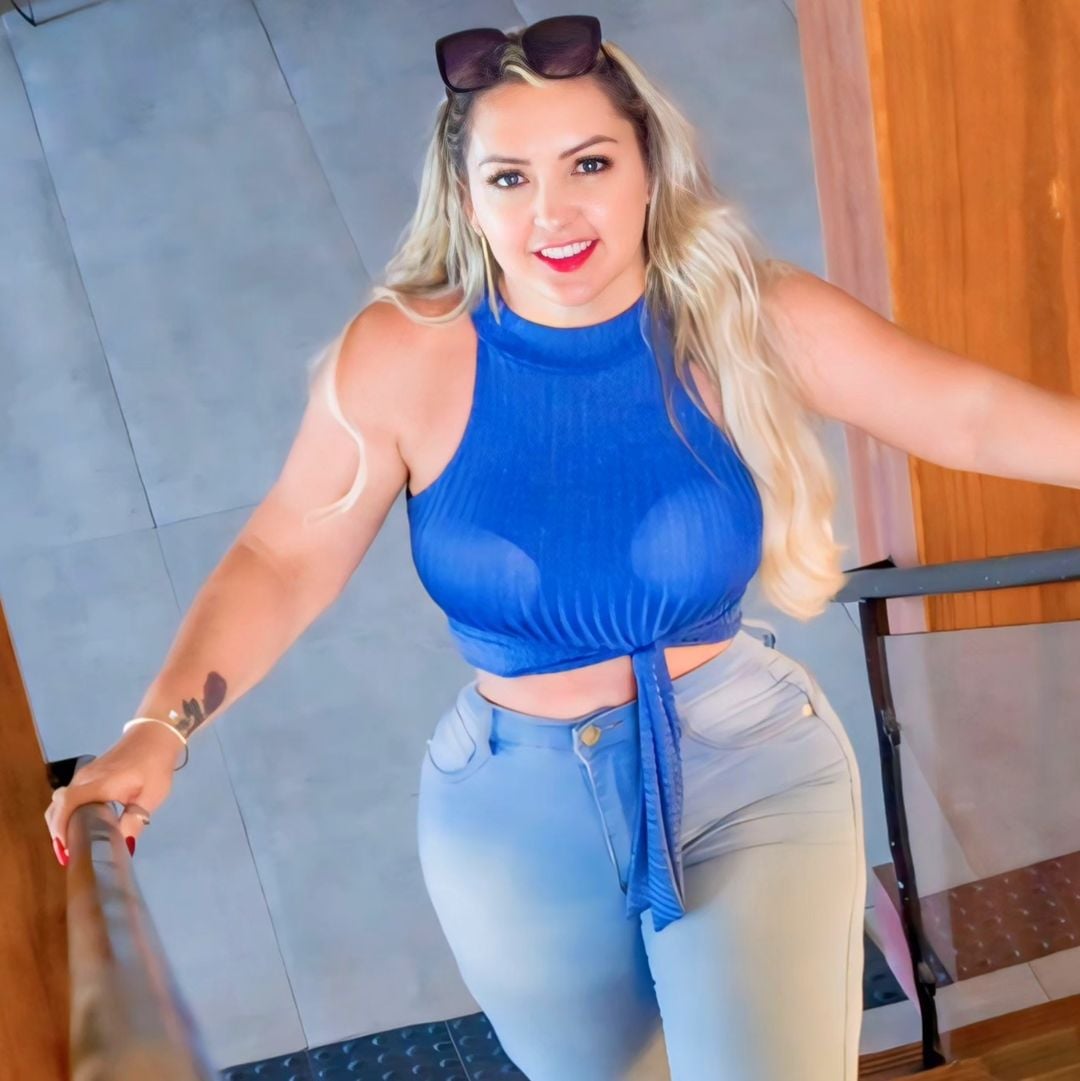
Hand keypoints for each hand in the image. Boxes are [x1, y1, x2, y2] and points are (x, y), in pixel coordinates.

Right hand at [42, 723, 181, 866]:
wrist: (156, 734)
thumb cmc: (155, 766)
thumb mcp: (150, 797)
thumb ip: (135, 822)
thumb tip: (126, 848)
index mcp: (98, 784)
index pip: (66, 804)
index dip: (61, 827)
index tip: (67, 849)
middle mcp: (84, 778)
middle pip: (58, 805)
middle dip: (59, 830)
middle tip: (71, 851)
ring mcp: (85, 774)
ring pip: (62, 800)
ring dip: (63, 821)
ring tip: (75, 842)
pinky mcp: (89, 773)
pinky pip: (70, 794)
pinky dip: (69, 811)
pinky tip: (82, 824)